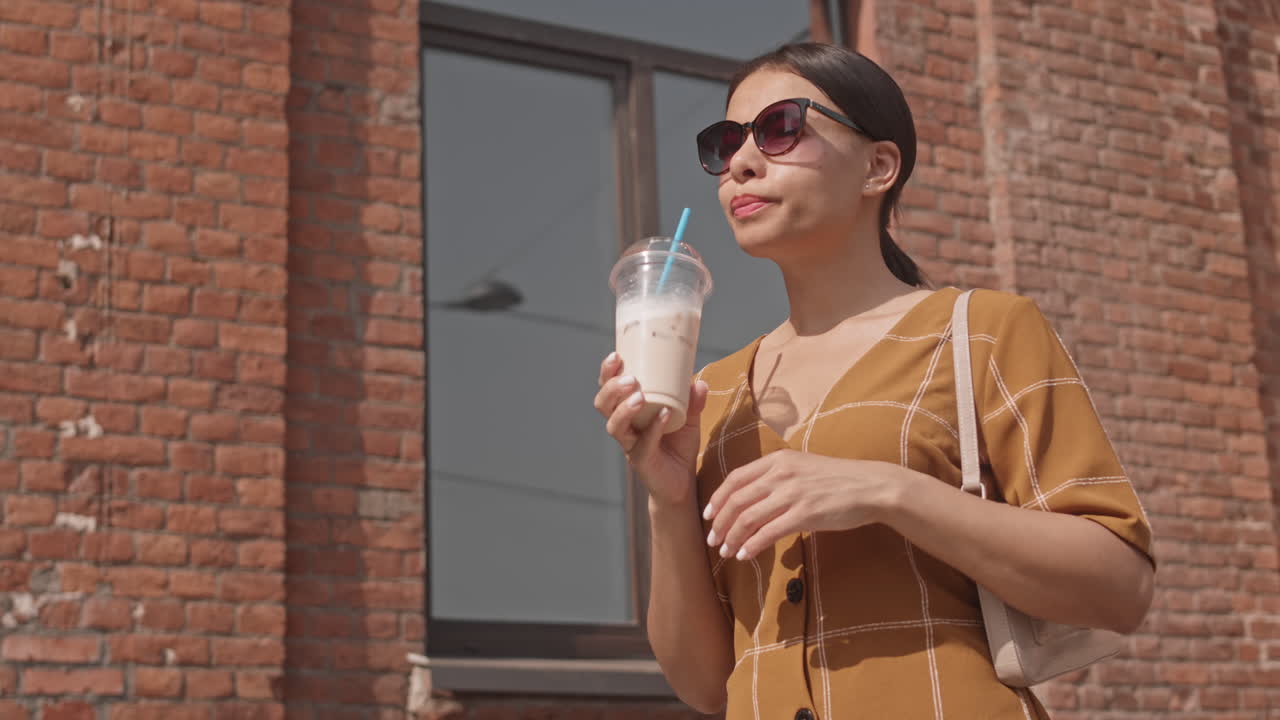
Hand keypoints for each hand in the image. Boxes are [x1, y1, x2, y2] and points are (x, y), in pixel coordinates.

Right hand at [593, 352, 708, 506]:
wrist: (683, 482)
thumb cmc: (679, 446)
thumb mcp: (689, 418)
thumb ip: (693, 400)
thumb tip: (699, 383)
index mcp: (629, 411)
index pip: (608, 389)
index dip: (607, 373)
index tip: (615, 356)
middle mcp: (624, 427)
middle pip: (603, 405)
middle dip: (611, 389)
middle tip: (629, 379)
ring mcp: (630, 445)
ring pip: (614, 426)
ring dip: (624, 409)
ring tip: (640, 397)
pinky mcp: (641, 461)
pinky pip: (643, 444)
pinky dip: (654, 428)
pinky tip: (665, 415)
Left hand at [702, 450, 904, 560]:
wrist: (871, 487)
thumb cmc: (837, 480)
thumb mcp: (803, 467)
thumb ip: (777, 476)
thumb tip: (753, 499)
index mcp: (778, 459)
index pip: (735, 478)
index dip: (717, 498)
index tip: (708, 515)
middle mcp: (782, 473)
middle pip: (737, 499)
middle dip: (720, 522)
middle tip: (713, 540)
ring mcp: (793, 493)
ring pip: (749, 517)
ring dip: (733, 537)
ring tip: (726, 551)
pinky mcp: (806, 513)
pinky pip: (769, 532)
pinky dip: (753, 545)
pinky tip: (746, 554)